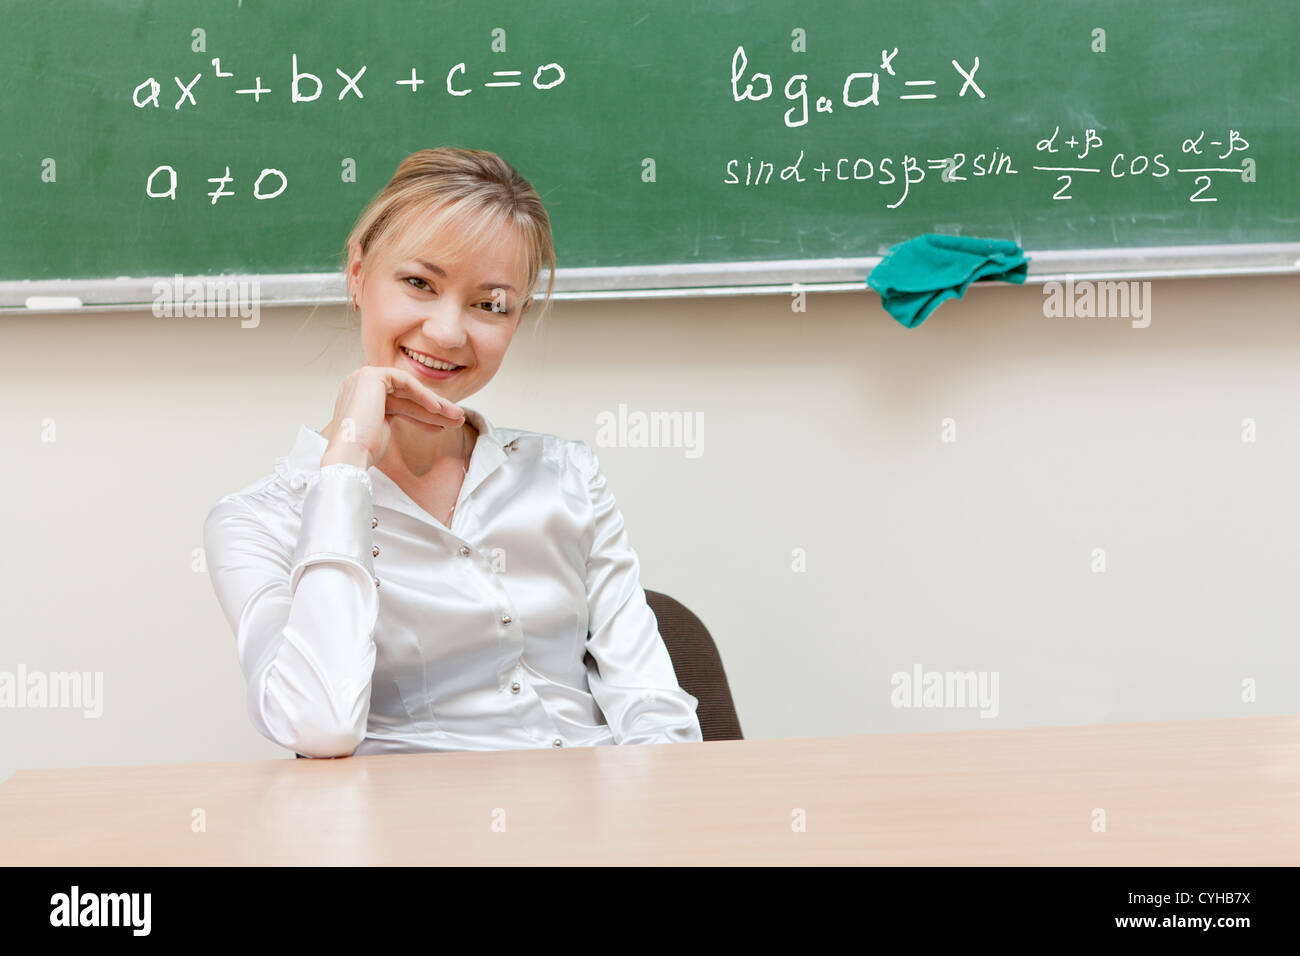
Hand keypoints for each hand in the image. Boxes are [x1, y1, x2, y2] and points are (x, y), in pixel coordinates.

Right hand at [318, 365, 464, 469]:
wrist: (349, 455)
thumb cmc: (362, 451)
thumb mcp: (382, 429)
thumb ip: (393, 416)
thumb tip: (420, 417)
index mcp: (359, 398)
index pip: (398, 403)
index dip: (422, 415)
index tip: (441, 427)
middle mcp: (359, 385)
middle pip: (406, 397)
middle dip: (434, 409)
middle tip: (457, 419)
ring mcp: (364, 378)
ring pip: (409, 392)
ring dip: (436, 405)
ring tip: (457, 418)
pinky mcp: (373, 377)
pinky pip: (406, 383)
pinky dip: (424, 395)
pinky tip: (439, 409)